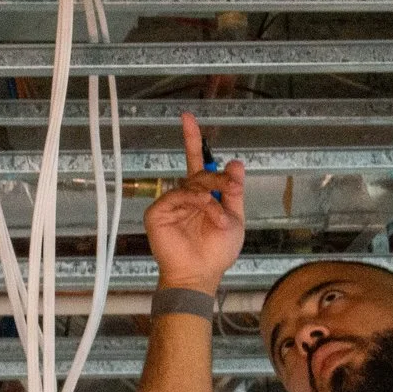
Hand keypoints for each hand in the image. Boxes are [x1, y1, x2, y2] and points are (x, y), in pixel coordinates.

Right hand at [141, 109, 244, 293]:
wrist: (201, 274)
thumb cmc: (216, 252)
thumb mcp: (234, 218)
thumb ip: (233, 190)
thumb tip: (235, 162)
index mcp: (201, 195)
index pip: (196, 162)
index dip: (192, 139)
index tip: (187, 117)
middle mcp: (183, 196)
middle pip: (198, 172)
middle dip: (217, 178)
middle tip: (230, 189)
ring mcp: (169, 203)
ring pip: (191, 185)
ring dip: (209, 196)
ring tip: (219, 214)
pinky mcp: (157, 213)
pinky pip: (177, 196)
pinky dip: (194, 201)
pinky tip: (205, 209)